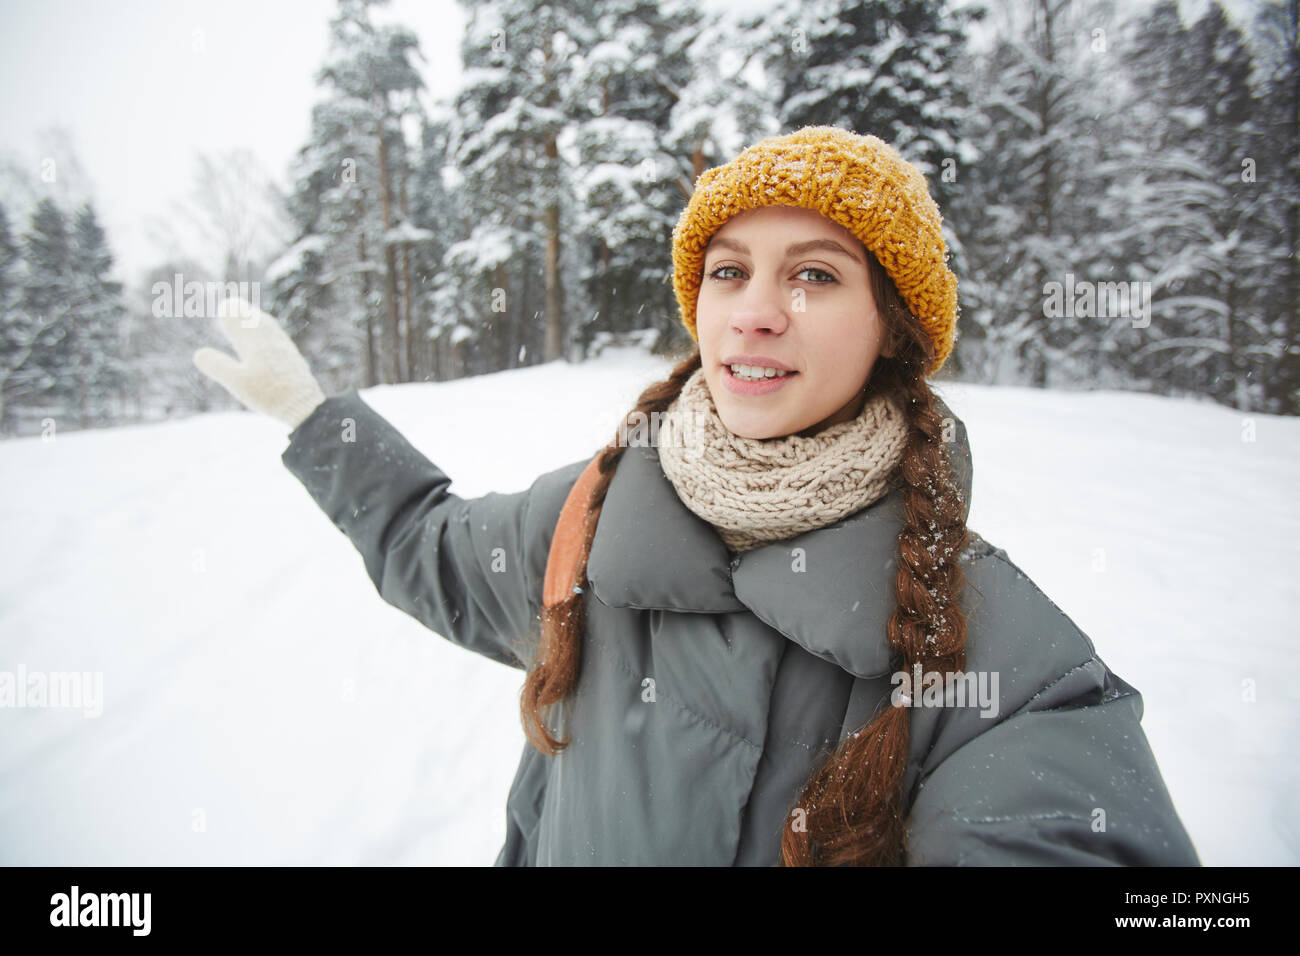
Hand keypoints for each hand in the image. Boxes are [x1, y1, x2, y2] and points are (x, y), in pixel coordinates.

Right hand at [193, 297, 326, 431]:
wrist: (304, 405)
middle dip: (242, 312)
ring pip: (268, 326)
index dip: (229, 312)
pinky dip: (268, 331)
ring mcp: (283, 346)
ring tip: (249, 315)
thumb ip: (218, 366)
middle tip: (232, 305)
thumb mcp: (237, 382)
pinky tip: (270, 338)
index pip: (238, 319)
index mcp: (254, 340)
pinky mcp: (292, 357)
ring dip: (256, 319)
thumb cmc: (269, 393)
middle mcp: (270, 338)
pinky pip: (277, 337)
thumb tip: (199, 354)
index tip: (223, 307)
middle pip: (254, 318)